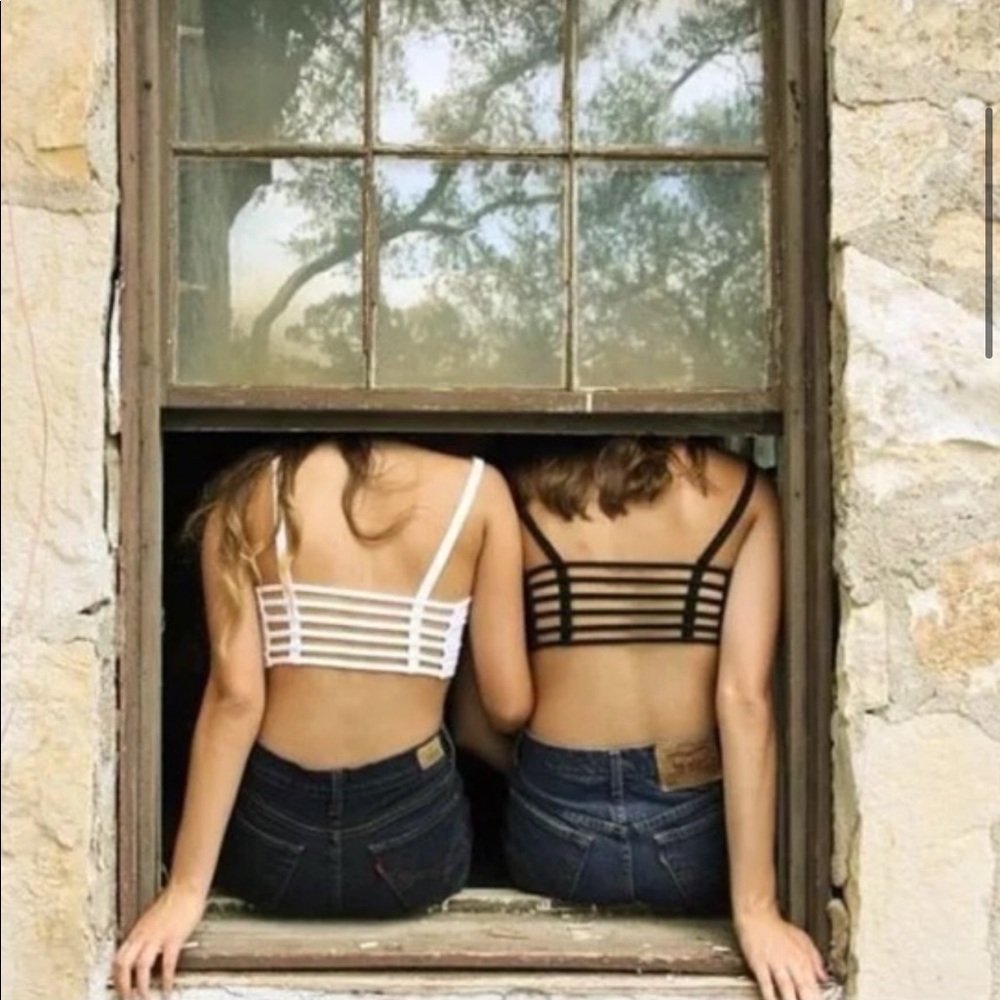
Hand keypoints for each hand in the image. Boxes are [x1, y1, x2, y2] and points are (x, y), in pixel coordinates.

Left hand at [112, 883, 206, 998]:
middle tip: (127, 999)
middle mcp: (142, 936)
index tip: (120, 990)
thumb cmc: (172, 901)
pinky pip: (167, 963)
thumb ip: (144, 935)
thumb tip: (141, 951)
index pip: (118, 958)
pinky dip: (166, 979)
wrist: (186, 887)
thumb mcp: (151, 919)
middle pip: (123, 964)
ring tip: (145, 998)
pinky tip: (168, 988)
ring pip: (141, 967)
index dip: (116, 978)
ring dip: (141, 987)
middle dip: (123, 986)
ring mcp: (157, 937)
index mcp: (136, 932)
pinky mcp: (174, 938)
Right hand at [735, 908, 827, 999]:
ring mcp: (774, 962)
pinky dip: (769, 994)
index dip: (818, 999)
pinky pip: (765, 982)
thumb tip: (824, 977)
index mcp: (803, 958)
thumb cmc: (778, 928)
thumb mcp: (803, 939)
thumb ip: (815, 959)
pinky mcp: (759, 962)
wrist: (757, 914)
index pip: (815, 986)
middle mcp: (791, 961)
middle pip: (804, 989)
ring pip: (786, 987)